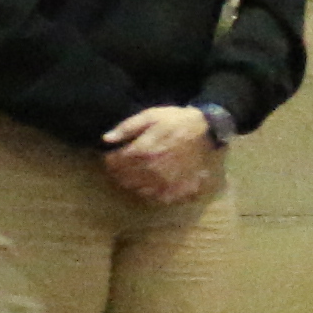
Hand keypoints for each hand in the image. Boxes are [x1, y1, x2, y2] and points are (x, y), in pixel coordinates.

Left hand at [96, 106, 215, 203]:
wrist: (205, 129)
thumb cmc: (175, 120)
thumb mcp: (150, 116)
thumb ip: (127, 127)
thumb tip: (106, 139)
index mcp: (142, 151)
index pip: (115, 162)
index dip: (109, 160)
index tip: (110, 156)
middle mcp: (152, 169)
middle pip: (124, 178)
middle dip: (118, 173)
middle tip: (120, 167)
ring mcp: (165, 180)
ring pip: (138, 189)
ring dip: (131, 183)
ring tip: (133, 175)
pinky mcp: (178, 187)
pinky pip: (158, 197)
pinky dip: (150, 193)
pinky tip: (150, 185)